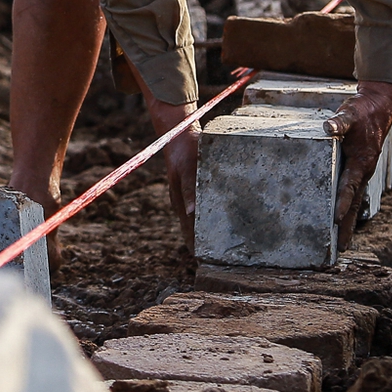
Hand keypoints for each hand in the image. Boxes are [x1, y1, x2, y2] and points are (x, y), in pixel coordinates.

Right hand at [145, 97, 199, 251]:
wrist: (177, 130)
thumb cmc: (185, 148)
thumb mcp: (189, 170)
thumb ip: (190, 192)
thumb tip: (192, 213)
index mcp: (180, 199)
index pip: (188, 231)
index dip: (196, 246)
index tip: (204, 261)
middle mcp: (182, 199)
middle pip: (191, 228)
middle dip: (201, 243)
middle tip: (213, 259)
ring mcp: (185, 193)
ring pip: (194, 219)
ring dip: (203, 231)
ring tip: (214, 245)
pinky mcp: (191, 186)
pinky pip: (198, 207)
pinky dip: (204, 217)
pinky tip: (213, 220)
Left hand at [324, 81, 391, 251]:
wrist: (379, 108)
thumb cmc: (362, 112)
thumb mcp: (349, 114)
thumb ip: (338, 123)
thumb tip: (327, 127)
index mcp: (362, 162)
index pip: (349, 186)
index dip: (342, 202)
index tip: (334, 218)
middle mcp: (364, 172)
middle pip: (354, 204)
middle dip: (346, 226)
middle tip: (339, 249)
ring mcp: (362, 173)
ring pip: (355, 203)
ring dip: (347, 223)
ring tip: (340, 244)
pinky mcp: (358, 171)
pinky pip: (352, 195)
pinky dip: (347, 209)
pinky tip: (339, 220)